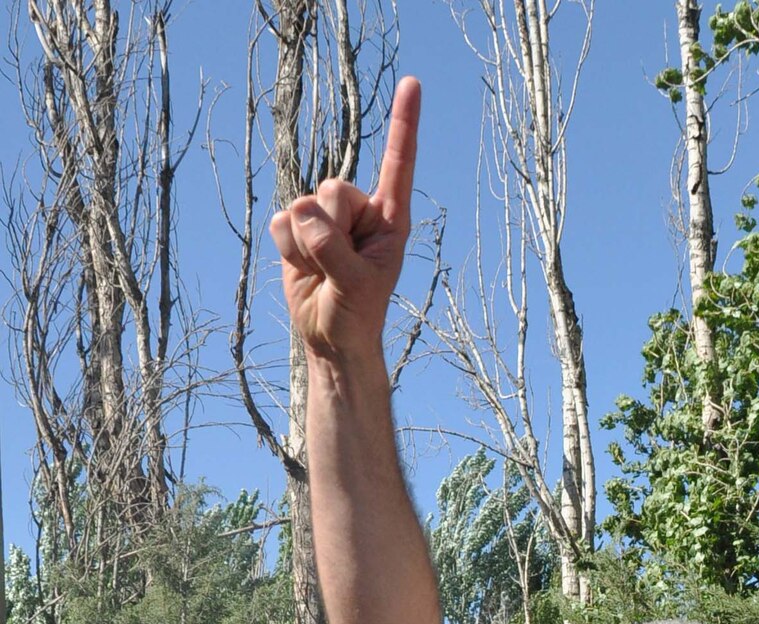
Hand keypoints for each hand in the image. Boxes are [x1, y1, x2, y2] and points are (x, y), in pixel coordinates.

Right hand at [269, 75, 419, 365]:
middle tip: (339, 265)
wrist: (331, 338)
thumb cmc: (357, 314)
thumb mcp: (355, 287)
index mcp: (389, 218)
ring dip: (307, 247)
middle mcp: (359, 211)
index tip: (413, 84)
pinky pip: (280, 222)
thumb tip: (304, 217)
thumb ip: (333, 250)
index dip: (403, 124)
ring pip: (303, 205)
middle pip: (333, 189)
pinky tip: (304, 268)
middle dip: (331, 230)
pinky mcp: (296, 228)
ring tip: (323, 271)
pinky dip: (287, 250)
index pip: (397, 164)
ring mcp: (326, 218)